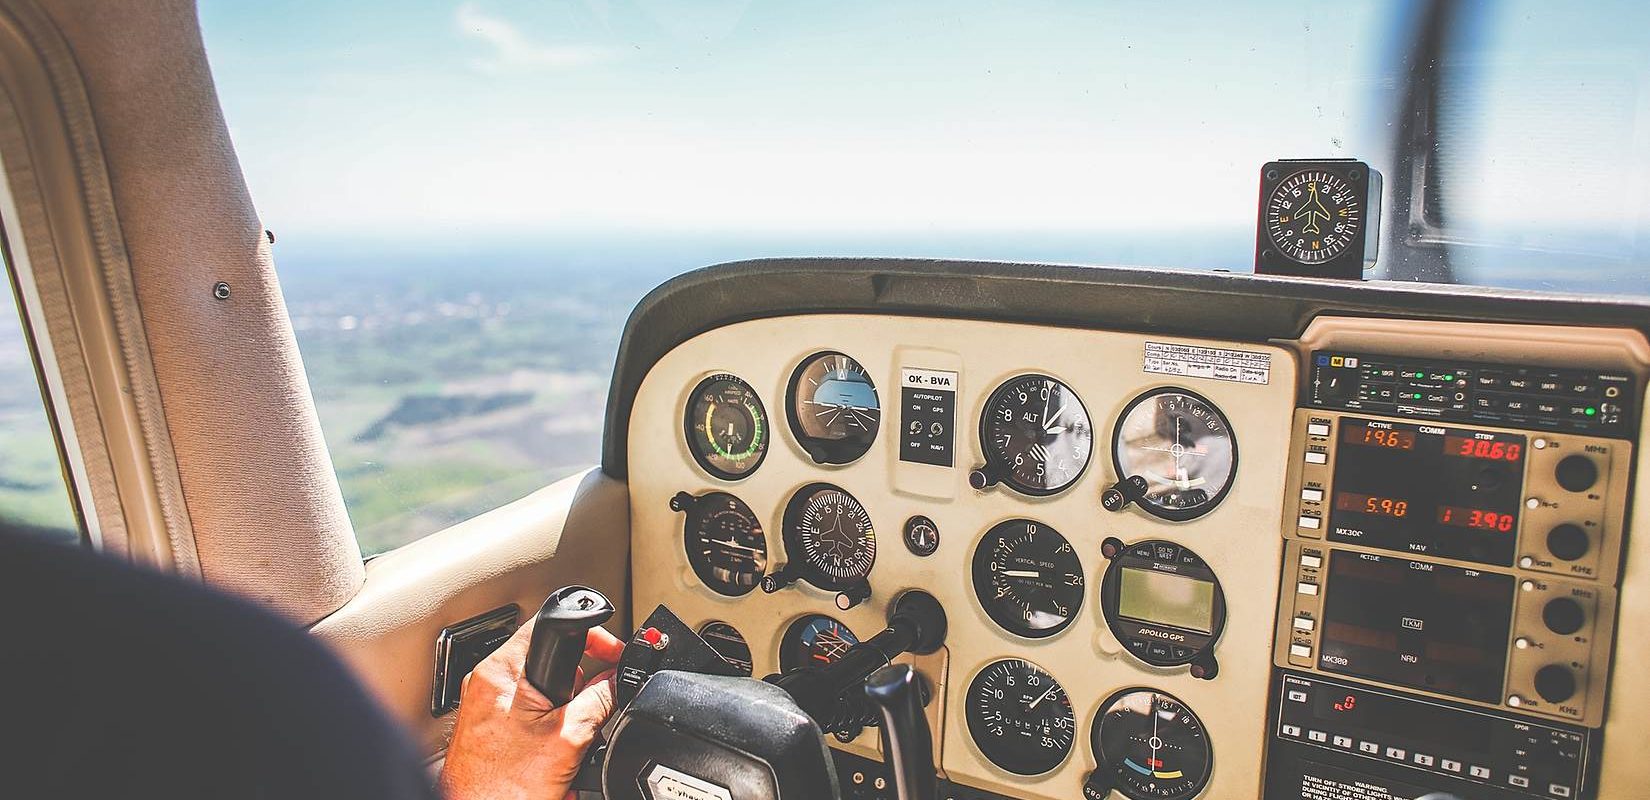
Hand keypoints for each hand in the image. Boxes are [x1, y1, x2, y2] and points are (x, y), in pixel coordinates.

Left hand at [440, 616, 625, 799]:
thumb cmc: (503, 789)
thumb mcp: (570, 738)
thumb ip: (601, 699)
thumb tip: (619, 681)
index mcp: (503, 671)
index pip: (552, 623)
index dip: (591, 635)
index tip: (612, 653)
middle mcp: (489, 680)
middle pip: (550, 655)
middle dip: (578, 681)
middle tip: (587, 709)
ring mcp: (486, 703)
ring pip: (542, 684)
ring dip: (564, 706)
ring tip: (566, 737)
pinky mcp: (489, 723)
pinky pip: (528, 707)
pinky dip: (548, 721)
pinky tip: (551, 747)